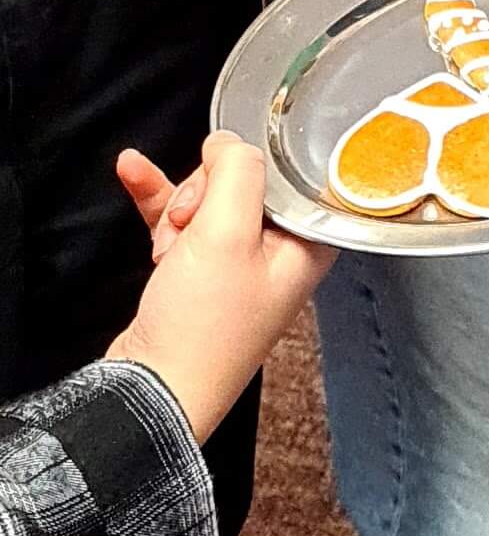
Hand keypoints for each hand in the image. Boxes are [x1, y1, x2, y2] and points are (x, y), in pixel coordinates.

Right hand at [108, 134, 332, 440]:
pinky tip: (132, 170)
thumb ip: (237, 172)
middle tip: (190, 223)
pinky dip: (158, 200)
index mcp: (308, 245)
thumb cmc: (201, 329)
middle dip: (204, 192)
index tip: (225, 179)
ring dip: (178, 206)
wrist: (149, 394)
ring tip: (166, 240)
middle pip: (244, 182)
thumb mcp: (228, 234)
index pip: (292, 173)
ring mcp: (235, 264)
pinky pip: (180, 219)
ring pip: (208, 199)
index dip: (251, 167)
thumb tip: (228, 142)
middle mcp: (278, 253)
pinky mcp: (196, 272)